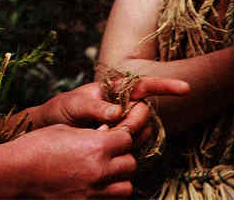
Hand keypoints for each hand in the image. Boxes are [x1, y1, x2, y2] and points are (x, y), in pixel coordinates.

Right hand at [12, 123, 136, 197]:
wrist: (16, 173)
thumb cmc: (37, 146)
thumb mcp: (66, 130)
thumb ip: (92, 134)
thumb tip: (108, 135)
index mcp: (96, 146)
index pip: (127, 139)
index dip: (120, 136)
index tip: (111, 136)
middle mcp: (99, 171)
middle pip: (130, 164)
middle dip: (122, 157)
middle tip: (109, 155)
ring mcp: (93, 192)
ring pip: (126, 188)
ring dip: (118, 179)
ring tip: (105, 174)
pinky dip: (107, 194)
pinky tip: (94, 187)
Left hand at [38, 77, 187, 134]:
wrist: (48, 130)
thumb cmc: (60, 111)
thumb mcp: (74, 105)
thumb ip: (95, 107)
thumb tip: (117, 112)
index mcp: (114, 90)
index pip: (144, 85)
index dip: (165, 86)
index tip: (185, 88)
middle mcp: (123, 105)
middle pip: (145, 113)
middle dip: (134, 123)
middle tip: (105, 129)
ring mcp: (123, 124)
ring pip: (141, 132)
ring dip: (127, 137)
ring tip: (98, 135)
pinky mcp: (119, 141)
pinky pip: (132, 146)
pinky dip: (124, 149)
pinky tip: (106, 147)